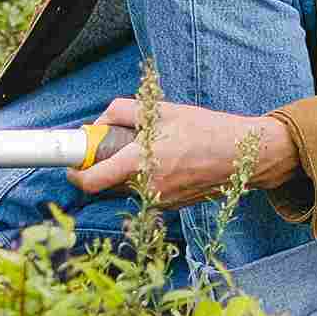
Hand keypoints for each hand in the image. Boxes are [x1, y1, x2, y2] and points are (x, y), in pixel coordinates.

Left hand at [68, 98, 298, 206]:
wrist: (245, 155)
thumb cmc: (204, 129)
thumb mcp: (160, 109)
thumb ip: (121, 112)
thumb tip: (97, 124)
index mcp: (140, 164)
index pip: (91, 182)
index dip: (74, 174)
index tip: (71, 164)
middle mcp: (147, 189)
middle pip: (105, 186)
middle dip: (101, 168)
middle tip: (108, 148)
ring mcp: (160, 202)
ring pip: (125, 189)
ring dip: (123, 173)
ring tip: (147, 150)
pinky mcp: (172, 206)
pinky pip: (144, 193)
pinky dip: (143, 179)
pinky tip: (164, 161)